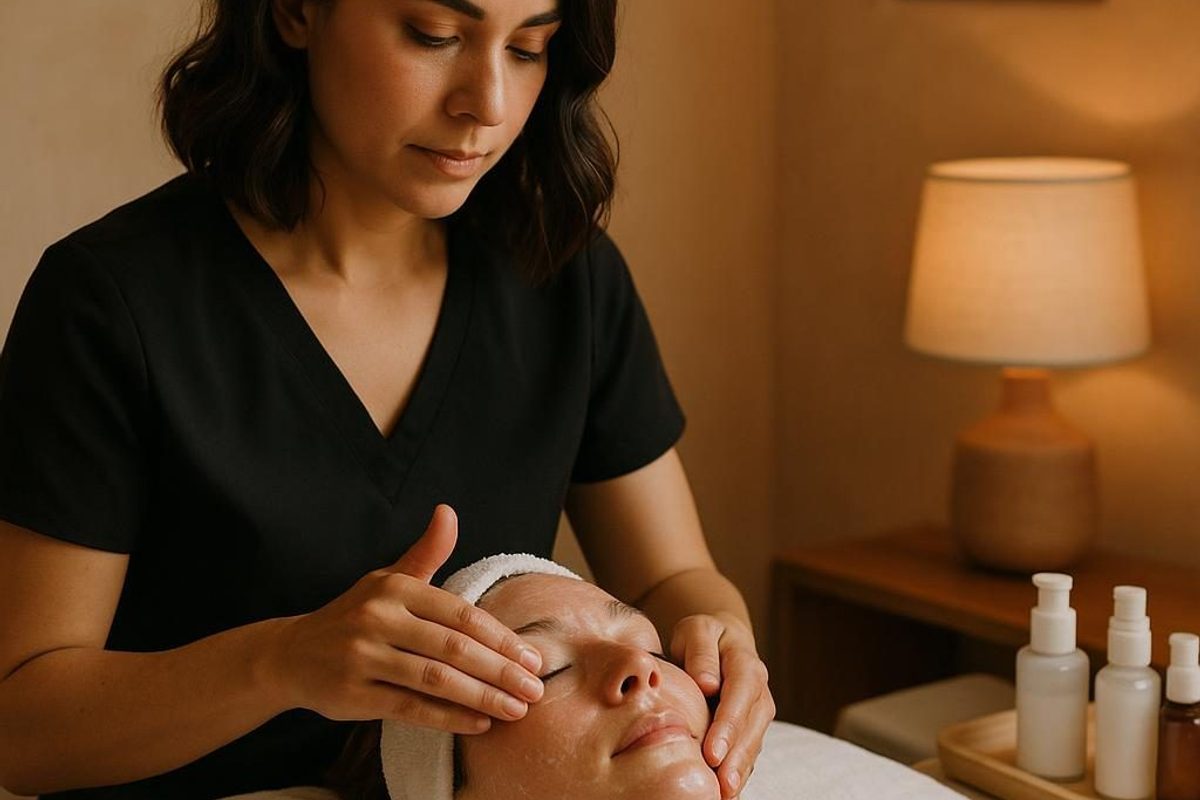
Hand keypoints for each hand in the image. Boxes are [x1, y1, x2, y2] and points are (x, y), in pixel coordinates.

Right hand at [265, 504, 544, 733]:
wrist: (292, 654)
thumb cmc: (356, 615)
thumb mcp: (388, 579)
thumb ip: (426, 552)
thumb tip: (448, 512)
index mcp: (395, 589)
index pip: (460, 614)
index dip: (501, 638)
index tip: (533, 657)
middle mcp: (378, 619)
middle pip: (453, 648)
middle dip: (500, 670)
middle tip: (535, 689)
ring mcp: (363, 657)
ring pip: (434, 680)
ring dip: (481, 697)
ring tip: (516, 710)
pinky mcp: (353, 695)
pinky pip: (410, 708)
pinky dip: (448, 718)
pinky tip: (479, 724)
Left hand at [670, 612, 774, 798]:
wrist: (719, 640)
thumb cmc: (703, 636)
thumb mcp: (696, 630)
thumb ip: (700, 652)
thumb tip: (707, 684)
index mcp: (745, 665)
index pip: (740, 696)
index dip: (728, 726)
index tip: (712, 752)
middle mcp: (759, 691)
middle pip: (751, 727)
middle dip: (737, 757)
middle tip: (721, 783)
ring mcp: (758, 712)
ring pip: (753, 743)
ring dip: (741, 769)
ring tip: (725, 793)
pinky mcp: (751, 727)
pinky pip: (748, 752)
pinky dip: (740, 772)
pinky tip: (727, 790)